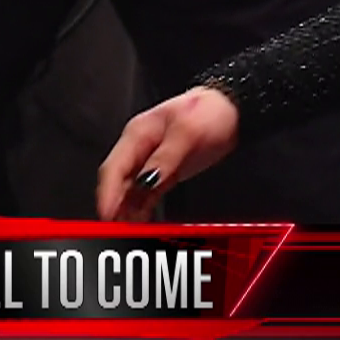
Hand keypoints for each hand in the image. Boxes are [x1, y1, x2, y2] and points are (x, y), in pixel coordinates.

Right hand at [96, 86, 240, 220]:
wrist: (232, 109)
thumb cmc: (210, 111)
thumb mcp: (187, 132)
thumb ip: (164, 158)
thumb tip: (144, 181)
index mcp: (138, 134)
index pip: (114, 167)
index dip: (107, 193)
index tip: (107, 214)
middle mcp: (140, 148)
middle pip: (119, 182)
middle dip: (114, 206)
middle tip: (115, 229)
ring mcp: (152, 160)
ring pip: (131, 190)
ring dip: (127, 210)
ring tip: (127, 231)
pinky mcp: (165, 171)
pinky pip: (148, 193)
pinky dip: (142, 207)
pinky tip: (141, 221)